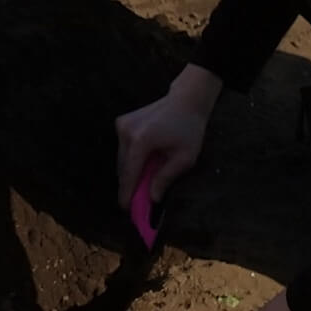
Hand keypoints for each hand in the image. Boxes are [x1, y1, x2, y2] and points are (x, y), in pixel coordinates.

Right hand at [115, 63, 220, 206]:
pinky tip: (143, 164)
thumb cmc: (189, 129)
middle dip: (128, 185)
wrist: (186, 100)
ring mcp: (122, 125)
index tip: (125, 209)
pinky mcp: (121, 122)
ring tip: (141, 185)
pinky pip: (123, 149)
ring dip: (130, 172)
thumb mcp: (184, 158)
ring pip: (121, 159)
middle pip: (123, 167)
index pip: (129, 173)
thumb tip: (152, 198)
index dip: (127, 193)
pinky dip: (131, 159)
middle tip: (135, 203)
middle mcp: (126, 131)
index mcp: (141, 140)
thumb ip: (165, 178)